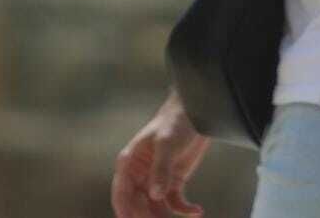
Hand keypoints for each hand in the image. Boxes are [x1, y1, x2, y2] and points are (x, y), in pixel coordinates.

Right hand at [112, 91, 209, 216]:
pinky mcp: (173, 182)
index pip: (122, 193)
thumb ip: (161, 169)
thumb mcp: (166, 142)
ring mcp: (156, 180)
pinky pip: (175, 202)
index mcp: (129, 164)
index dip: (125, 210)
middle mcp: (140, 175)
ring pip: (156, 207)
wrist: (197, 112)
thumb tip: (155, 195)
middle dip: (148, 217)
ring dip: (166, 217)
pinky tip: (197, 211)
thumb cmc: (175, 121)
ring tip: (187, 216)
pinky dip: (184, 209)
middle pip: (138, 204)